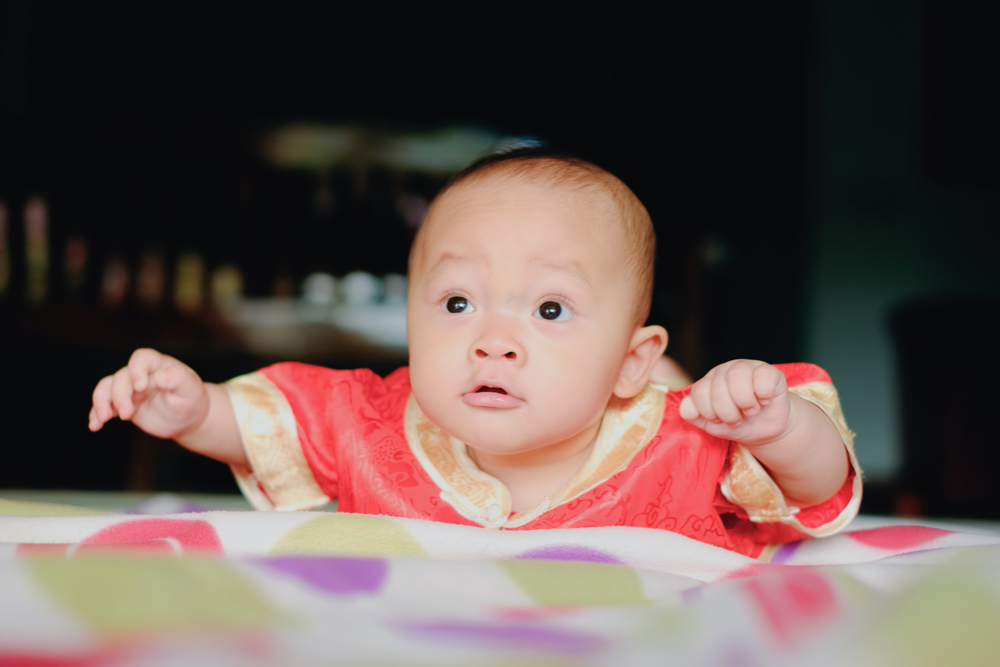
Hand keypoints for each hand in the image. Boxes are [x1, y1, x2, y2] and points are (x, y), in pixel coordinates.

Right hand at [89, 348, 209, 439]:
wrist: (187, 417)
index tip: (140, 387)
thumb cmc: (191, 399)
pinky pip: (104, 405)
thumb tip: (161, 375)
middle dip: (119, 395)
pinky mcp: (122, 404)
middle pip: (121, 378)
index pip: (141, 358)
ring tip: (103, 419)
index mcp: (158, 365)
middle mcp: (140, 374)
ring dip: (101, 402)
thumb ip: (178, 379)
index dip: (136, 370)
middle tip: (127, 414)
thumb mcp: (190, 389)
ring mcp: (129, 389)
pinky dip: (96, 414)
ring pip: (106, 388)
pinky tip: (95, 426)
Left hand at [678, 360, 790, 445]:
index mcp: (707, 382)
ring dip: (745, 402)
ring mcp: (745, 367)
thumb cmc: (736, 423)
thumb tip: (688, 407)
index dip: (710, 413)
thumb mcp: (710, 424)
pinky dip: (763, 394)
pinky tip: (764, 401)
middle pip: (718, 388)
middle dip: (728, 413)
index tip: (720, 420)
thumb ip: (693, 414)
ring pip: (736, 376)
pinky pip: (762, 376)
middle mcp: (724, 371)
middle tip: (738, 419)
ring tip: (751, 411)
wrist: (765, 430)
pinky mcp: (768, 370)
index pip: (699, 393)